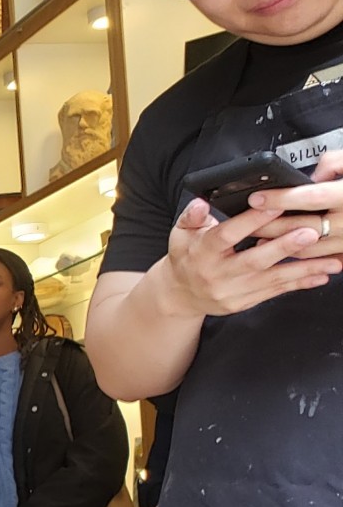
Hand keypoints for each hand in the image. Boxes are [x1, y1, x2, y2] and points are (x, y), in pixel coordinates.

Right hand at [156, 152, 342, 317]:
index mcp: (202, 252)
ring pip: (272, 279)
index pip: (227, 235)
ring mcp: (231, 292)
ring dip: (304, 268)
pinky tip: (321, 275)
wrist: (179, 294)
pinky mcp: (243, 303)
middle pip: (254, 260)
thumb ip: (191, 216)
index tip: (276, 205)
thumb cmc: (186, 256)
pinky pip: (275, 292)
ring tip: (332, 260)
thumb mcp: (180, 233)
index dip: (251, 220)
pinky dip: (300, 283)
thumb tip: (201, 203)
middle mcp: (216, 274)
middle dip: (284, 246)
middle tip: (311, 233)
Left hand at [246, 150, 342, 253]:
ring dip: (281, 245)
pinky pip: (323, 257)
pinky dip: (301, 255)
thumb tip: (311, 177)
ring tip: (257, 239)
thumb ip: (333, 164)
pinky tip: (285, 249)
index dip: (280, 198)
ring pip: (309, 247)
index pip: (310, 197)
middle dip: (269, 227)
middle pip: (302, 227)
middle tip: (246, 223)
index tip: (256, 197)